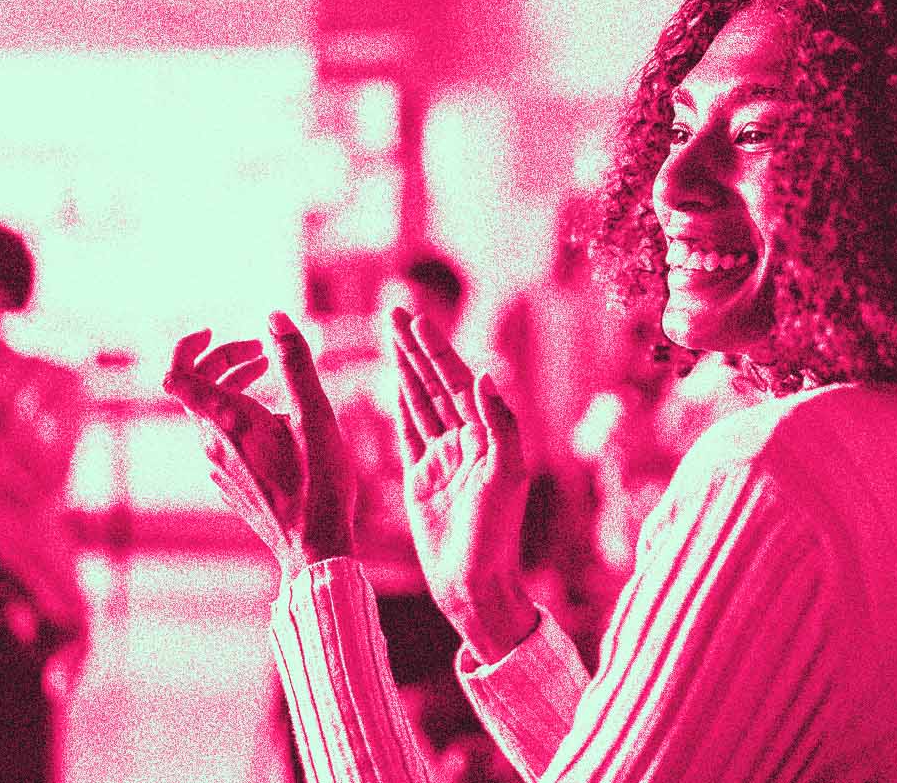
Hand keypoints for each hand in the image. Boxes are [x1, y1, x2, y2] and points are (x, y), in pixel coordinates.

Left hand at [163, 312, 353, 576]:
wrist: (314, 547)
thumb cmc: (319, 483)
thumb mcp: (317, 415)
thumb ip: (295, 362)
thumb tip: (274, 317)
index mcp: (228, 421)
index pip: (176, 372)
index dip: (186, 345)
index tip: (213, 331)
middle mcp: (212, 443)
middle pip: (196, 388)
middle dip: (227, 359)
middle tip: (264, 352)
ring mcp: (217, 467)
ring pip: (211, 414)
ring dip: (236, 387)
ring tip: (274, 381)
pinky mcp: (227, 484)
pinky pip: (222, 439)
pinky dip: (241, 417)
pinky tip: (278, 425)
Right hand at [391, 308, 536, 662]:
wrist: (474, 585)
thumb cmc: (495, 537)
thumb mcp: (505, 477)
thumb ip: (500, 424)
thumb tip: (487, 375)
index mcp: (488, 436)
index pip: (458, 382)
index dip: (436, 350)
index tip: (416, 320)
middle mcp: (467, 442)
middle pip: (437, 383)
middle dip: (416, 347)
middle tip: (396, 311)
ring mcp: (444, 459)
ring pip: (422, 403)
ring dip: (406, 368)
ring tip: (391, 335)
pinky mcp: (423, 479)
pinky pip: (409, 433)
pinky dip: (401, 406)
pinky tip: (394, 383)